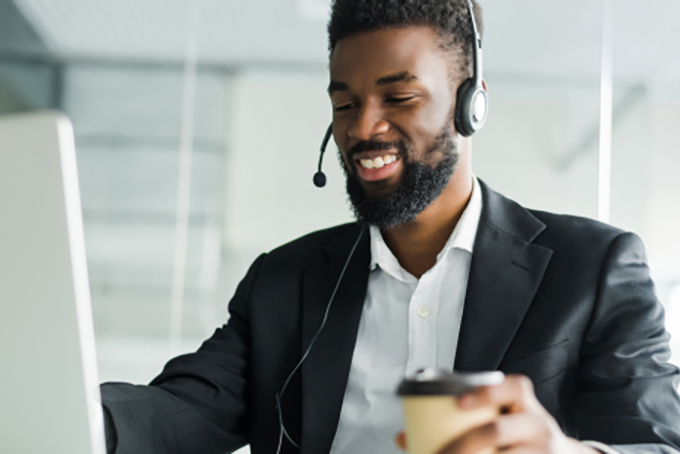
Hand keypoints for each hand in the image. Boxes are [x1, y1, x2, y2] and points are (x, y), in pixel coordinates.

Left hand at [395, 375, 598, 453]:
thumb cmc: (516, 436)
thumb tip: (403, 437)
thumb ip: (459, 421)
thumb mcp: (500, 421)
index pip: (513, 388)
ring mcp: (545, 450)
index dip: (485, 393)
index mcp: (524, 403)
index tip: (459, 403)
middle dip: (463, 445)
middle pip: (497, 430)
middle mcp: (539, 424)